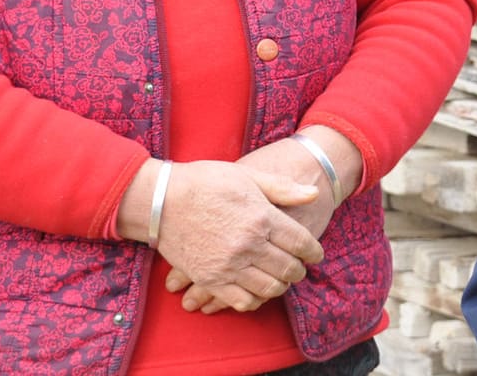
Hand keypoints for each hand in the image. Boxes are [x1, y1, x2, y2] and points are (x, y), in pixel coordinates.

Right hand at [150, 160, 323, 313]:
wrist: (161, 199)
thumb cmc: (205, 182)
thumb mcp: (247, 175)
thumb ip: (282, 188)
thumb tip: (314, 194)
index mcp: (262, 217)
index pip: (301, 243)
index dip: (313, 251)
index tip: (316, 254)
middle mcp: (249, 244)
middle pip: (289, 268)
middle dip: (299, 270)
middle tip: (300, 267)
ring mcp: (230, 265)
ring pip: (270, 288)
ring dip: (281, 286)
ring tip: (281, 279)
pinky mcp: (211, 279)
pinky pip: (242, 301)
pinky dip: (256, 300)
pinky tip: (257, 291)